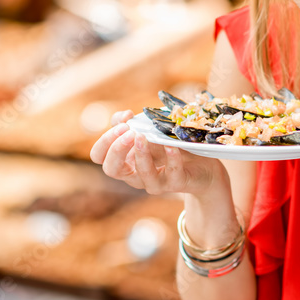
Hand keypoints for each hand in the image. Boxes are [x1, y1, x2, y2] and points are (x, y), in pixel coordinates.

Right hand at [90, 110, 225, 197]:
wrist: (201, 164)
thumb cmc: (169, 145)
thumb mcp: (148, 131)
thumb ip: (131, 123)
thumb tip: (123, 116)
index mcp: (124, 161)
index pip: (99, 157)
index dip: (104, 142)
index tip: (121, 125)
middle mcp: (134, 175)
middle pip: (111, 169)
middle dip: (116, 149)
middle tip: (129, 132)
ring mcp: (154, 182)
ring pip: (140, 175)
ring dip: (140, 155)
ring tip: (143, 137)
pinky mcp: (175, 184)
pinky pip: (170, 174)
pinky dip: (171, 159)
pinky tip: (171, 146)